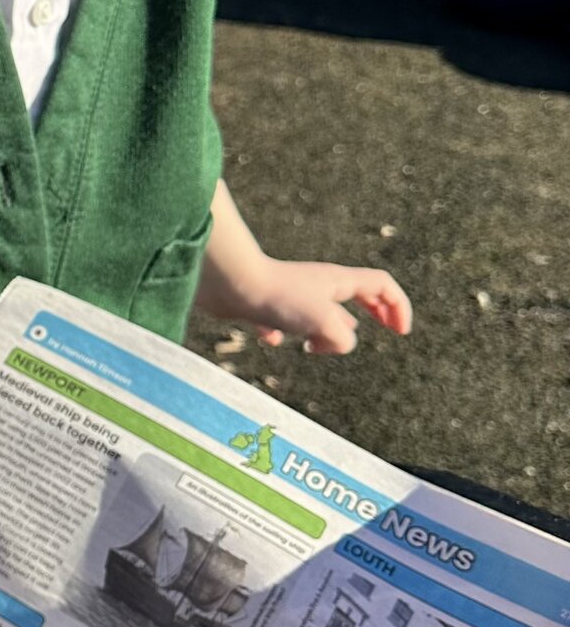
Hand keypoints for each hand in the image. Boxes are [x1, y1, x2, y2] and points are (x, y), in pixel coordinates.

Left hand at [206, 257, 412, 354]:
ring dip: (322, 329)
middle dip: (372, 311)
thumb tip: (331, 345)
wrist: (226, 281)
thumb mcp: (324, 323)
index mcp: (337, 281)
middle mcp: (316, 283)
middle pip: (355, 293)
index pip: (382, 285)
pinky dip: (278, 332)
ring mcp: (288, 292)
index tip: (400, 333)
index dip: (398, 307)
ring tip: (311, 345)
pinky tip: (269, 338)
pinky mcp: (261, 302)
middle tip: (384, 329)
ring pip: (317, 309)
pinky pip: (277, 319)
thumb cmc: (276, 297)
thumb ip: (341, 339)